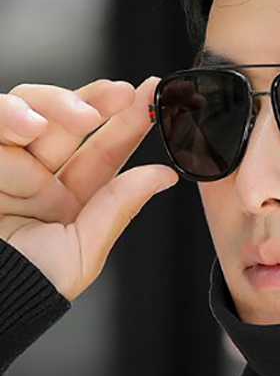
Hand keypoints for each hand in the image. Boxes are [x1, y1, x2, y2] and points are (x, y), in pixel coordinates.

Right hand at [0, 77, 177, 300]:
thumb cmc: (33, 282)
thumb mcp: (85, 247)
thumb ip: (119, 205)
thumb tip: (166, 175)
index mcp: (70, 195)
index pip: (103, 150)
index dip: (127, 121)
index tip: (152, 93)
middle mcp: (36, 174)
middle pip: (64, 118)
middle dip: (93, 100)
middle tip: (121, 94)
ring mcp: (3, 163)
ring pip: (23, 111)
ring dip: (48, 107)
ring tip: (58, 122)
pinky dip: (7, 119)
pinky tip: (27, 126)